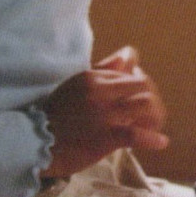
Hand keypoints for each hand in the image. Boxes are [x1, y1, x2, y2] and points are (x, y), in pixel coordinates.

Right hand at [40, 47, 168, 176]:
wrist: (35, 143)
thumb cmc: (56, 115)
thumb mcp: (77, 85)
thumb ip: (104, 70)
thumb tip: (130, 53)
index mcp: (92, 77)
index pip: (130, 72)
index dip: (141, 86)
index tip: (140, 100)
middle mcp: (100, 91)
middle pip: (143, 85)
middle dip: (152, 99)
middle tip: (152, 114)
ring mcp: (104, 114)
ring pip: (145, 105)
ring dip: (156, 116)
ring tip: (155, 127)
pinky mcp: (105, 136)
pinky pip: (137, 134)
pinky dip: (152, 138)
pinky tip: (160, 143)